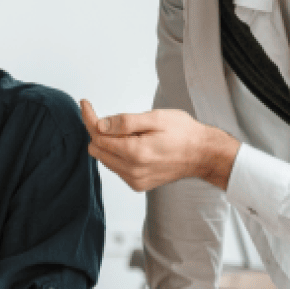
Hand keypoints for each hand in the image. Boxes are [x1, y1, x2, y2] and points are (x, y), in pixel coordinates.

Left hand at [79, 100, 239, 191]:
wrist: (203, 155)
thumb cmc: (184, 133)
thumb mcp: (156, 118)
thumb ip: (126, 122)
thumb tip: (100, 124)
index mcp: (135, 153)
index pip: (98, 136)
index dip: (89, 118)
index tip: (85, 104)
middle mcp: (132, 171)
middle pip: (97, 148)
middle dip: (98, 131)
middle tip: (110, 118)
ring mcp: (134, 180)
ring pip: (105, 159)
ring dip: (109, 144)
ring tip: (130, 133)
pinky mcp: (138, 184)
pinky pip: (116, 168)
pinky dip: (118, 155)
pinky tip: (134, 146)